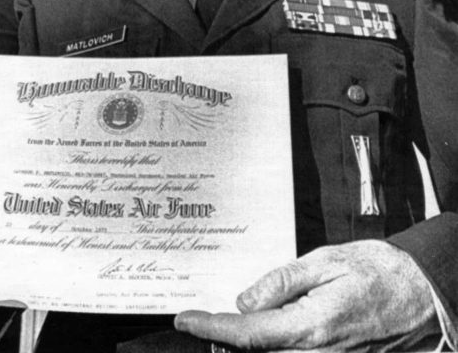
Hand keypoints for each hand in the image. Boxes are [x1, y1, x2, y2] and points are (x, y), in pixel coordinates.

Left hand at [175, 241, 439, 350]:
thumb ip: (282, 282)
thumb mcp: (326, 261)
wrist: (421, 293)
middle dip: (224, 335)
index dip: (211, 327)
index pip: (247, 333)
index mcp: (311, 325)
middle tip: (199, 316)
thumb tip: (245, 300)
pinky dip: (270, 340)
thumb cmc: (378, 271)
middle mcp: (316, 351)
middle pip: (255, 351)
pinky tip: (264, 320)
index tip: (184, 319)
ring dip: (247, 338)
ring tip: (225, 317)